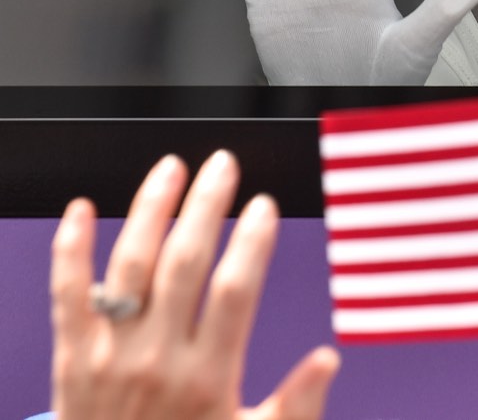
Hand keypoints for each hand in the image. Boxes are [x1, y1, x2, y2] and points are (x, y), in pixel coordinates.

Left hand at [50, 152, 338, 419]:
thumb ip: (296, 404)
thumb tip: (329, 358)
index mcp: (207, 378)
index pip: (234, 293)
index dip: (252, 243)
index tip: (264, 205)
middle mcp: (157, 359)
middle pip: (183, 263)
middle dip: (206, 205)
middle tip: (223, 164)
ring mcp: (109, 355)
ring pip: (130, 266)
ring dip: (151, 209)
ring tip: (172, 168)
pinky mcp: (71, 357)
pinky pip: (67, 294)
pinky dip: (69, 248)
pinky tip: (81, 208)